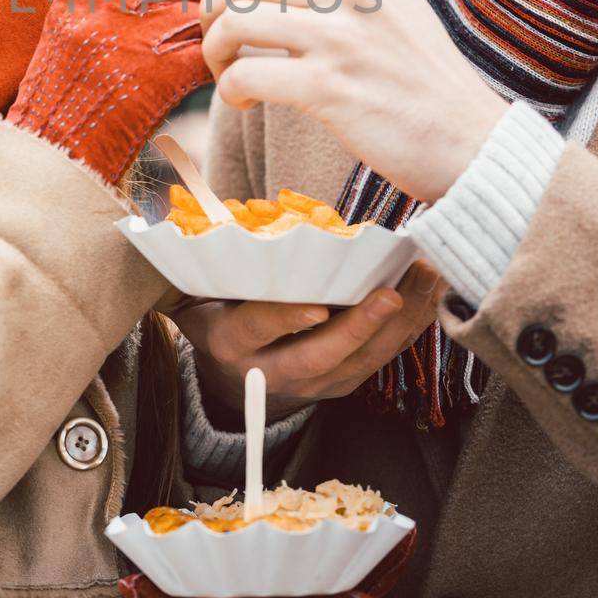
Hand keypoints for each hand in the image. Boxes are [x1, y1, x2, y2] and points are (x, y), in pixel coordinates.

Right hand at [8, 0, 225, 183]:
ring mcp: (129, 45)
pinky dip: (221, 50)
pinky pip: (204, 52)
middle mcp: (101, 13)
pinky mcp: (157, 81)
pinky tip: (231, 52)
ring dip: (220, 8)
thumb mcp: (66, 30)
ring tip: (235, 11)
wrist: (53, 154)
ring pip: (193, 7)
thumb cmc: (62, 94)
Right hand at [170, 259, 446, 419]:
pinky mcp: (345, 383)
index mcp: (231, 344)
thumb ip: (180, 269)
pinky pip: (383, 358)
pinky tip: (431, 292)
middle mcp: (274, 371)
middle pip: (321, 355)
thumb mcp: (189, 299)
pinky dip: (410, 327)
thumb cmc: (216, 317)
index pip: (258, 330)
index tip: (316, 306)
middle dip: (358, 327)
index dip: (285, 319)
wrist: (237, 382)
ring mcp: (314, 384)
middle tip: (390, 295)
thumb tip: (166, 213)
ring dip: (398, 323)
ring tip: (424, 279)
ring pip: (361, 360)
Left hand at [201, 0, 507, 204]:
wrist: (471, 143)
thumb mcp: (401, 8)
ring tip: (229, 72)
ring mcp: (341, 39)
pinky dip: (230, 89)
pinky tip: (246, 100)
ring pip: (234, 22)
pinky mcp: (328, 88)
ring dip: (215, 51)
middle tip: (219, 40)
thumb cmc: (427, 83)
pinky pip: (246, 74)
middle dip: (213, 11)